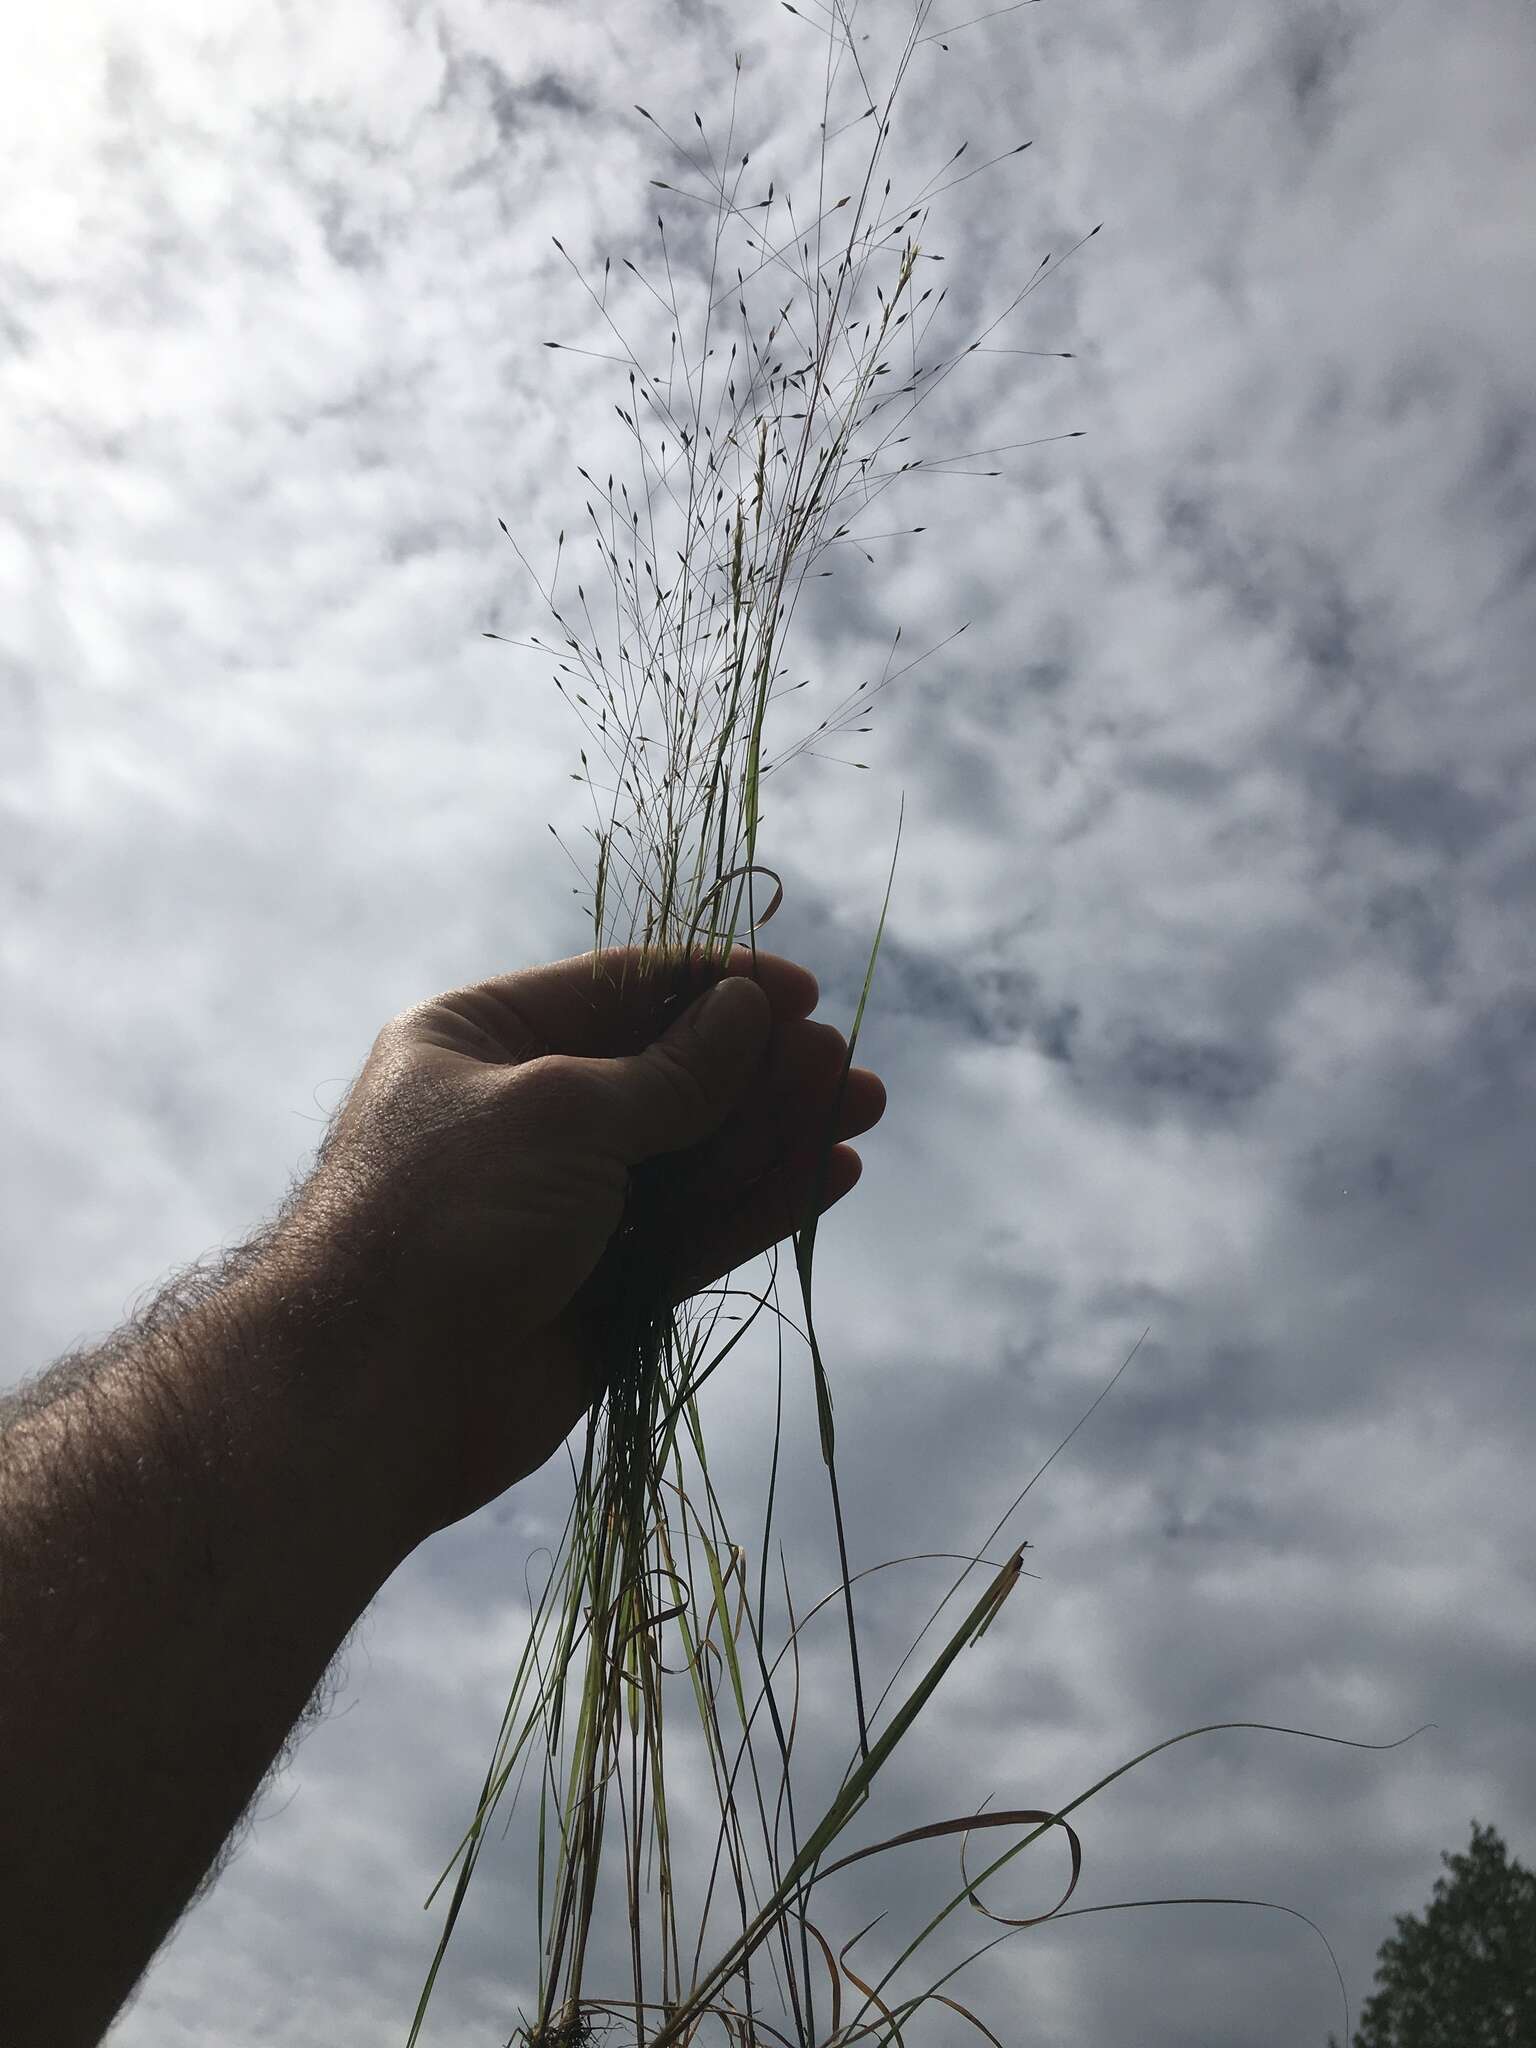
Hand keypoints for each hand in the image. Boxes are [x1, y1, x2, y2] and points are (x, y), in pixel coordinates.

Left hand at [285, 944, 885, 1541]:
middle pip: (666, 1074)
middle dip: (759, 1067)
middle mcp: (521, 1113)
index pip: (618, 990)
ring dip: (774, 1132)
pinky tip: (830, 1174)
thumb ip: (672, 1072)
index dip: (714, 986)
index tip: (804, 991)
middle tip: (845, 1062)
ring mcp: (562, 1205)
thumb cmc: (450, 1215)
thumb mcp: (563, 1112)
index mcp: (480, 1038)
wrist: (376, 1392)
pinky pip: (693, 1230)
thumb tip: (749, 1011)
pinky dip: (759, 1202)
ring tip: (859, 1105)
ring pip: (690, 1156)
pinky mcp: (602, 1286)